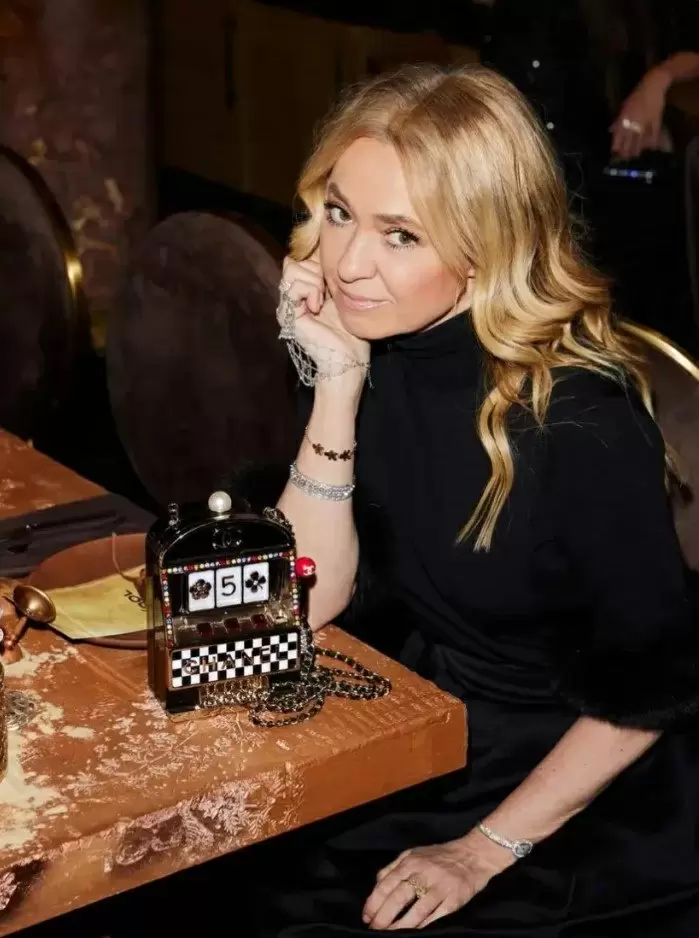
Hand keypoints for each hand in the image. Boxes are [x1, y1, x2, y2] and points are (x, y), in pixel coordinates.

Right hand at [279, 254, 369, 386]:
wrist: (348, 359)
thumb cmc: (351, 331)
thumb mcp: (343, 294)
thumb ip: (333, 275)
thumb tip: (330, 248)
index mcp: (305, 290)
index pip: (301, 257)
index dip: (317, 258)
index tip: (332, 273)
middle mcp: (293, 296)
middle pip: (294, 259)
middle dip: (315, 267)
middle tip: (328, 288)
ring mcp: (288, 305)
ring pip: (291, 268)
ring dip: (313, 278)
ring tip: (323, 297)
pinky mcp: (287, 314)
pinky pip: (293, 285)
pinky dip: (309, 289)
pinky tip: (318, 305)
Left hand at [362, 834, 507, 930]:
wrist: (473, 854)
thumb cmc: (440, 856)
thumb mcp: (414, 854)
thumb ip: (394, 867)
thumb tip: (377, 884)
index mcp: (411, 862)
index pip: (386, 884)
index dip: (374, 903)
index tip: (366, 917)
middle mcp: (424, 873)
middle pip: (398, 898)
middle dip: (383, 917)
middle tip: (374, 929)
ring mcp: (440, 887)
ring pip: (416, 910)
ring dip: (400, 926)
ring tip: (389, 935)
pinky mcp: (454, 900)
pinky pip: (436, 916)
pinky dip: (423, 926)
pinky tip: (414, 934)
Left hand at [610, 67, 671, 159]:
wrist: (652, 85)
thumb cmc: (636, 96)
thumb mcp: (624, 107)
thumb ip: (618, 120)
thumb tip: (611, 129)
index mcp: (624, 117)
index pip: (618, 134)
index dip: (616, 144)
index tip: (614, 152)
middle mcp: (633, 121)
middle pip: (629, 139)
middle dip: (626, 149)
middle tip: (625, 158)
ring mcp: (645, 121)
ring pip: (640, 138)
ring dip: (638, 148)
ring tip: (636, 155)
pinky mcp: (655, 119)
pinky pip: (653, 133)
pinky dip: (652, 141)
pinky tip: (651, 148)